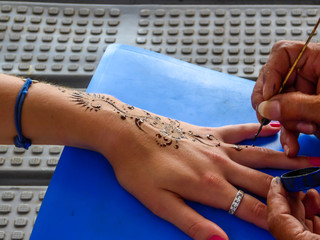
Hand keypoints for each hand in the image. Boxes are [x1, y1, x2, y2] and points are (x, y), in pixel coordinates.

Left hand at [93, 101, 314, 239]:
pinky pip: (239, 130)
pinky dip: (258, 130)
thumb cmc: (138, 170)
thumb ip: (192, 223)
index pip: (253, 209)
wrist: (126, 132)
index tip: (299, 227)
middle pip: (266, 182)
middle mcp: (221, 165)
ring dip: (289, 161)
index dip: (278, 221)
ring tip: (315, 162)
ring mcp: (216, 145)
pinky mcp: (208, 132)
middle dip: (295, 191)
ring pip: (261, 155)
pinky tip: (275, 127)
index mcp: (210, 187)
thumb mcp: (159, 203)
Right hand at [251, 40, 319, 156]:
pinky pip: (289, 119)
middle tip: (269, 119)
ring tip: (293, 141)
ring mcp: (307, 93)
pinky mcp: (308, 111)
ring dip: (284, 125)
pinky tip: (292, 145)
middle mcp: (310, 74)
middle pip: (275, 81)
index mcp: (319, 60)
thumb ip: (297, 106)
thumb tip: (265, 108)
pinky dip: (289, 134)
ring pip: (279, 105)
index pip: (283, 54)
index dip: (270, 74)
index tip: (267, 96)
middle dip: (273, 105)